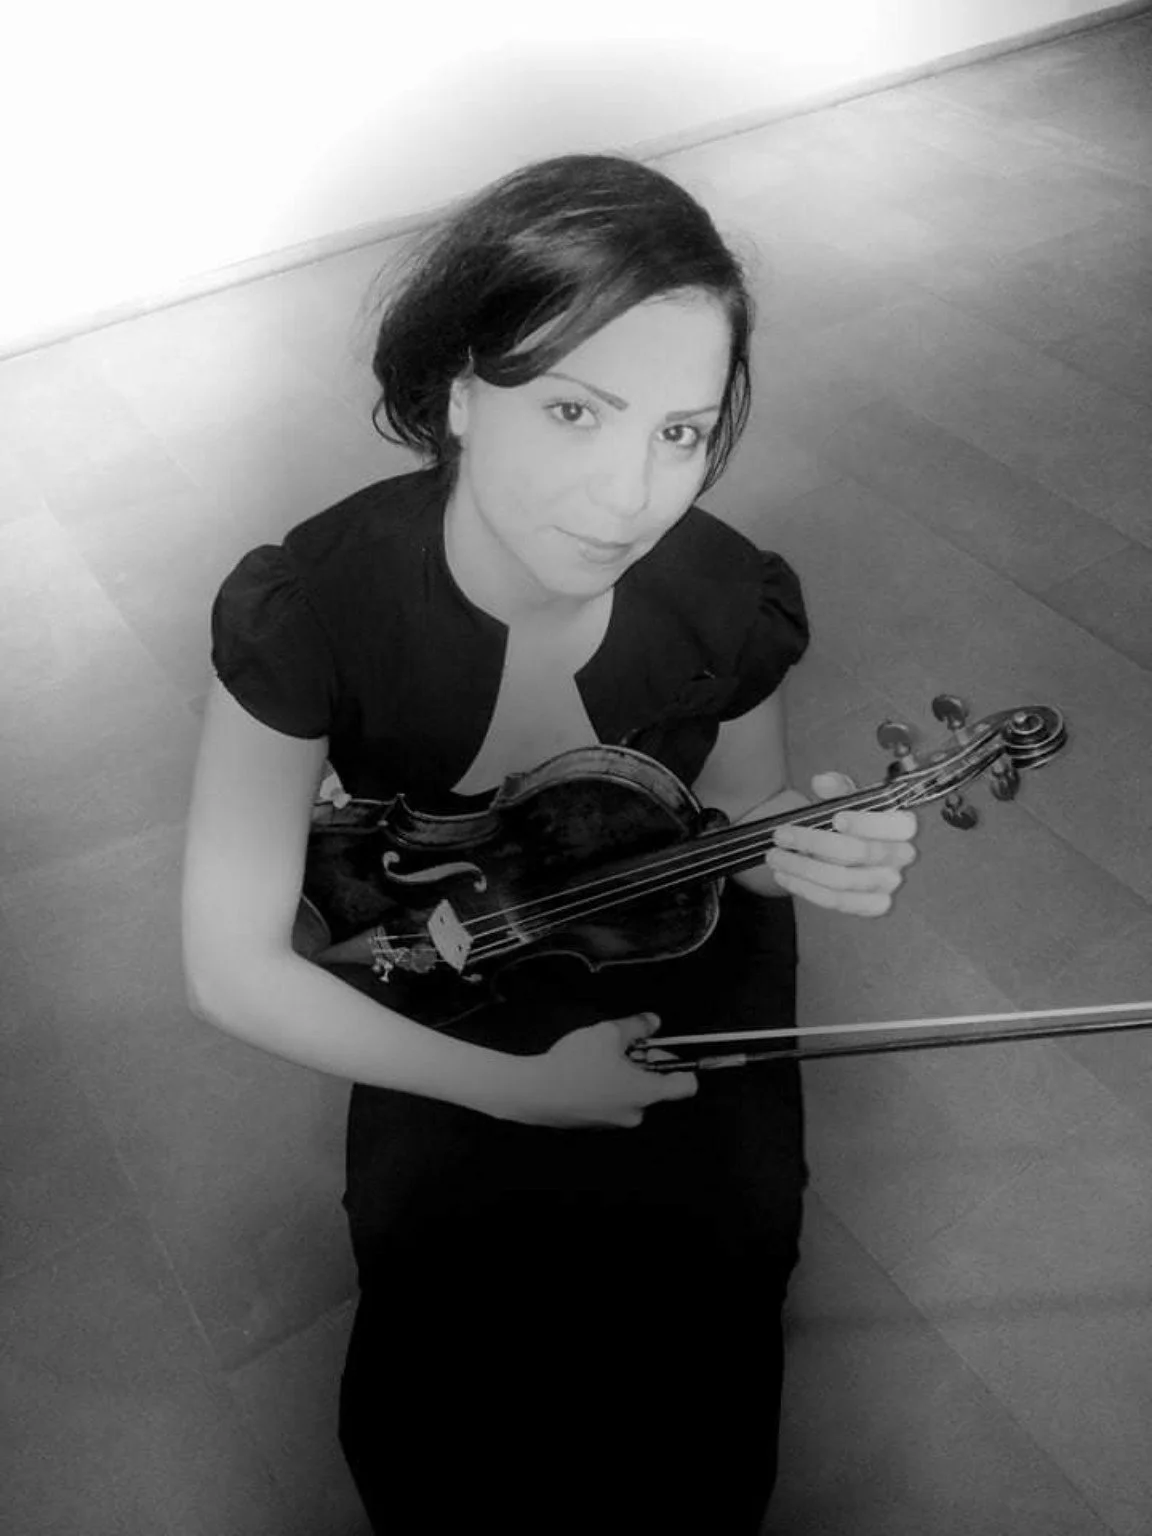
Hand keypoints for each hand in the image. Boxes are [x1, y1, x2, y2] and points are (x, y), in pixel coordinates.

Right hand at [506, 1012, 696, 1129]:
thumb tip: (654, 1021)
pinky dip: (604, 1086)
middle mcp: (635, 1113)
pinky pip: (610, 1101)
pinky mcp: (593, 1124)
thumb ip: (636, 1026)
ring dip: (622, 1074)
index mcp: (647, 1093)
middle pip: (654, 1087)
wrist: (536, 1092)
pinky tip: (583, 1071)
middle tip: (620, 1044)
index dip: (678, 1063)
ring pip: (630, 1093)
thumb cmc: (578, 1063)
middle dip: (642, 1064)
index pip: (686, 1085)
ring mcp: (613, 1122)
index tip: (657, 1048)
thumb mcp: (609, 1033)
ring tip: (598, 1055)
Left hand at [763, 771, 916, 916]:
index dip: (867, 823)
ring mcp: (888, 884)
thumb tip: (822, 782)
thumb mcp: (844, 797)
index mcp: (902, 826)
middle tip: (781, 835)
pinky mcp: (873, 906)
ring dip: (802, 868)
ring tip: (775, 857)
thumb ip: (836, 787)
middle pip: (860, 853)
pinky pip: (837, 901)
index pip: (898, 825)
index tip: (835, 819)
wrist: (839, 850)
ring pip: (842, 880)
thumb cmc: (845, 820)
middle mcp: (901, 856)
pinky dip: (806, 889)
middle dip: (814, 842)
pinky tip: (784, 876)